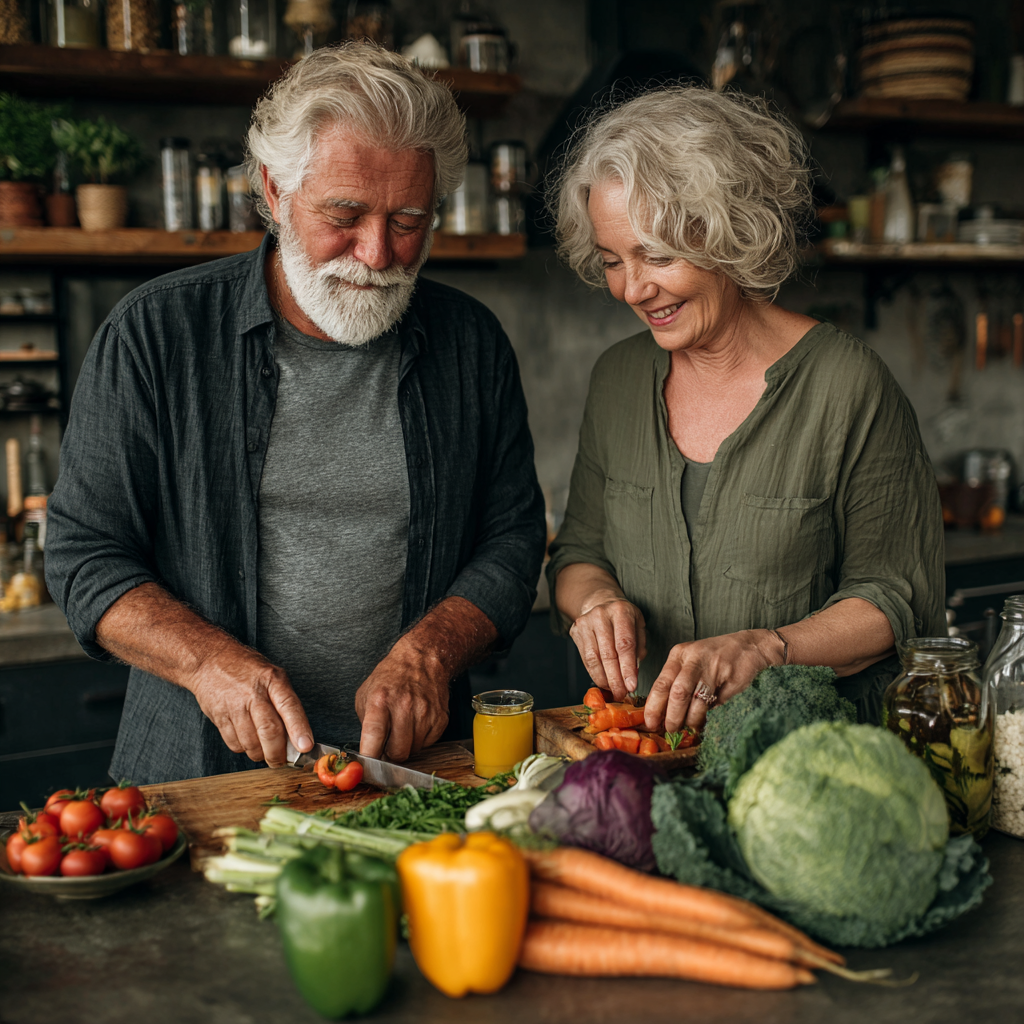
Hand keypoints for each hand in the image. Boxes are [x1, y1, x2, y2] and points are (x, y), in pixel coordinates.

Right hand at [189, 643, 312, 766]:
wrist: (210, 661)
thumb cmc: (246, 669)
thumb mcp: (273, 675)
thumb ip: (285, 702)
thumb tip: (298, 735)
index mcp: (273, 680)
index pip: (289, 707)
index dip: (299, 729)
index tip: (306, 747)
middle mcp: (253, 694)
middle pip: (269, 731)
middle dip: (278, 754)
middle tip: (282, 761)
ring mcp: (234, 706)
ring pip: (251, 743)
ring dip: (260, 754)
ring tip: (264, 751)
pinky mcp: (219, 717)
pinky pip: (234, 744)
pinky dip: (244, 749)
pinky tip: (247, 741)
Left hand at [355, 642, 449, 761]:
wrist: (421, 660)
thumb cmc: (391, 678)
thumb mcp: (366, 694)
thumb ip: (364, 724)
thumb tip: (367, 751)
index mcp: (380, 700)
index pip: (374, 737)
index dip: (369, 757)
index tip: (365, 767)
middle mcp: (404, 706)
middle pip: (397, 752)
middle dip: (390, 755)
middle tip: (386, 745)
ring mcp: (425, 713)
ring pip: (413, 751)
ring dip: (406, 746)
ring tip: (402, 728)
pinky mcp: (440, 719)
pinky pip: (428, 744)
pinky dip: (420, 739)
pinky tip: (415, 724)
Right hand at [569, 595, 647, 700]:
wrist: (599, 602)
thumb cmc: (623, 617)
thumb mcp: (638, 624)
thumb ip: (639, 646)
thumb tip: (633, 671)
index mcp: (620, 611)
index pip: (624, 644)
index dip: (627, 668)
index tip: (632, 685)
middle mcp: (600, 615)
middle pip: (607, 654)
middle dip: (615, 678)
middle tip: (622, 693)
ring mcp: (585, 623)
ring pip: (593, 658)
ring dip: (604, 679)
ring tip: (613, 690)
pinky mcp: (575, 632)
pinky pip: (585, 659)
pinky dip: (595, 674)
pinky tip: (603, 682)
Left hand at [643, 630, 782, 732]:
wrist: (749, 647)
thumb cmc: (715, 659)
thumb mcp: (690, 664)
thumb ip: (677, 684)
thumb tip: (663, 715)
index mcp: (679, 654)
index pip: (661, 683)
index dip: (654, 706)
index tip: (650, 723)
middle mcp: (693, 658)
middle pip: (677, 692)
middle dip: (672, 716)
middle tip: (671, 729)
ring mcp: (713, 666)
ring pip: (696, 699)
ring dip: (692, 719)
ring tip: (691, 727)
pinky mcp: (730, 676)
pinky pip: (716, 702)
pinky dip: (710, 715)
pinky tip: (707, 720)